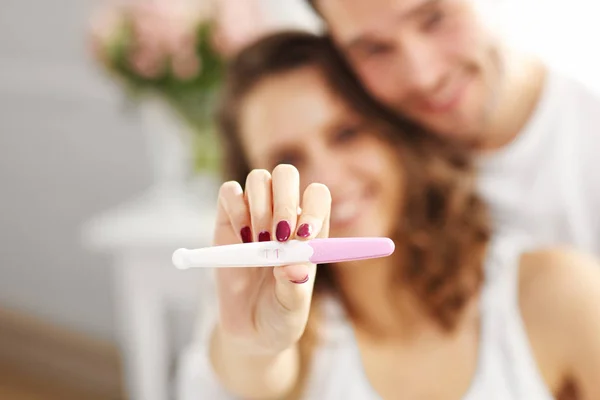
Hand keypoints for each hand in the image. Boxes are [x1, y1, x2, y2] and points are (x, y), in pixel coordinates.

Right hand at [212, 164, 330, 352]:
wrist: (249, 330)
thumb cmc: (281, 315)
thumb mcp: (293, 308)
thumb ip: (295, 287)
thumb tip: (293, 266)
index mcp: (310, 231)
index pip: (317, 196)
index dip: (313, 206)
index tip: (303, 236)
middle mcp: (284, 215)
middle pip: (287, 175)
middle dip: (283, 201)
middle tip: (277, 236)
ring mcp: (254, 214)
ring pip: (259, 178)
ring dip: (258, 207)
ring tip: (257, 242)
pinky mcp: (227, 219)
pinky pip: (229, 192)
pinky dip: (234, 208)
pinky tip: (239, 237)